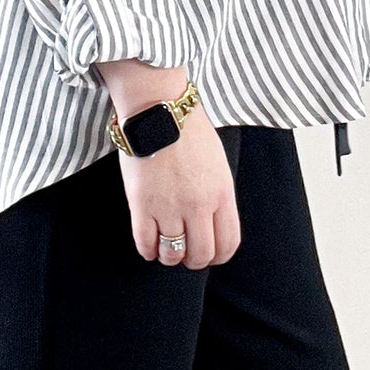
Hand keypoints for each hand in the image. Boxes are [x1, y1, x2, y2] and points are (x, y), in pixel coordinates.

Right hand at [119, 105, 240, 268]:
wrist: (158, 110)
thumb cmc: (188, 130)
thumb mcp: (217, 163)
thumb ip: (217, 194)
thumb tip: (212, 221)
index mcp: (222, 193)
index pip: (228, 243)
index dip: (219, 255)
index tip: (210, 254)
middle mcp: (198, 206)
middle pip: (201, 254)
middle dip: (194, 259)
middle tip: (186, 254)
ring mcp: (169, 207)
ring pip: (172, 253)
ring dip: (169, 257)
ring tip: (165, 250)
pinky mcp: (141, 205)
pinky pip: (145, 243)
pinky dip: (147, 251)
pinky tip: (149, 246)